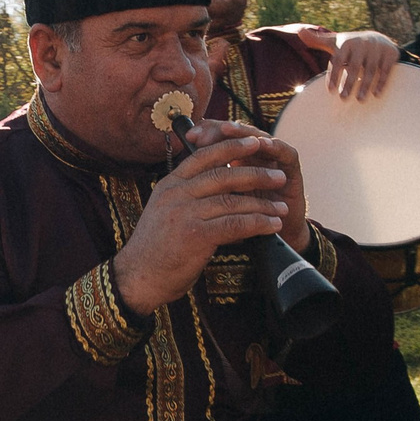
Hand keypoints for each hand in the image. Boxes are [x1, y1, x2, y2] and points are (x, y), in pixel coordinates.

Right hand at [112, 123, 297, 313]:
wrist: (138, 278)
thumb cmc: (155, 248)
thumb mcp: (165, 211)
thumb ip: (186, 196)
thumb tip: (218, 185)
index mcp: (169, 185)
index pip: (203, 156)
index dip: (231, 147)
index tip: (254, 142)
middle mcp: (175, 194)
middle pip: (222, 175)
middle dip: (255, 174)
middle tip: (279, 175)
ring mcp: (184, 213)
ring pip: (232, 200)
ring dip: (262, 203)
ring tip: (281, 207)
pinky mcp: (195, 235)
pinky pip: (234, 224)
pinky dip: (257, 223)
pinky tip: (271, 225)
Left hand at [297, 26, 397, 99]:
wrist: (379, 39)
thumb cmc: (351, 46)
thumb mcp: (335, 42)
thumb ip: (318, 40)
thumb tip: (300, 32)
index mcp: (347, 42)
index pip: (338, 61)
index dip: (334, 76)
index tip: (330, 92)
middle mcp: (362, 44)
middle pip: (354, 67)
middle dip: (349, 83)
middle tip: (344, 99)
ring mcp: (377, 48)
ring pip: (370, 70)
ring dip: (365, 86)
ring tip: (360, 100)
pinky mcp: (390, 53)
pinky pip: (385, 70)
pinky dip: (381, 83)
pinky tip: (376, 94)